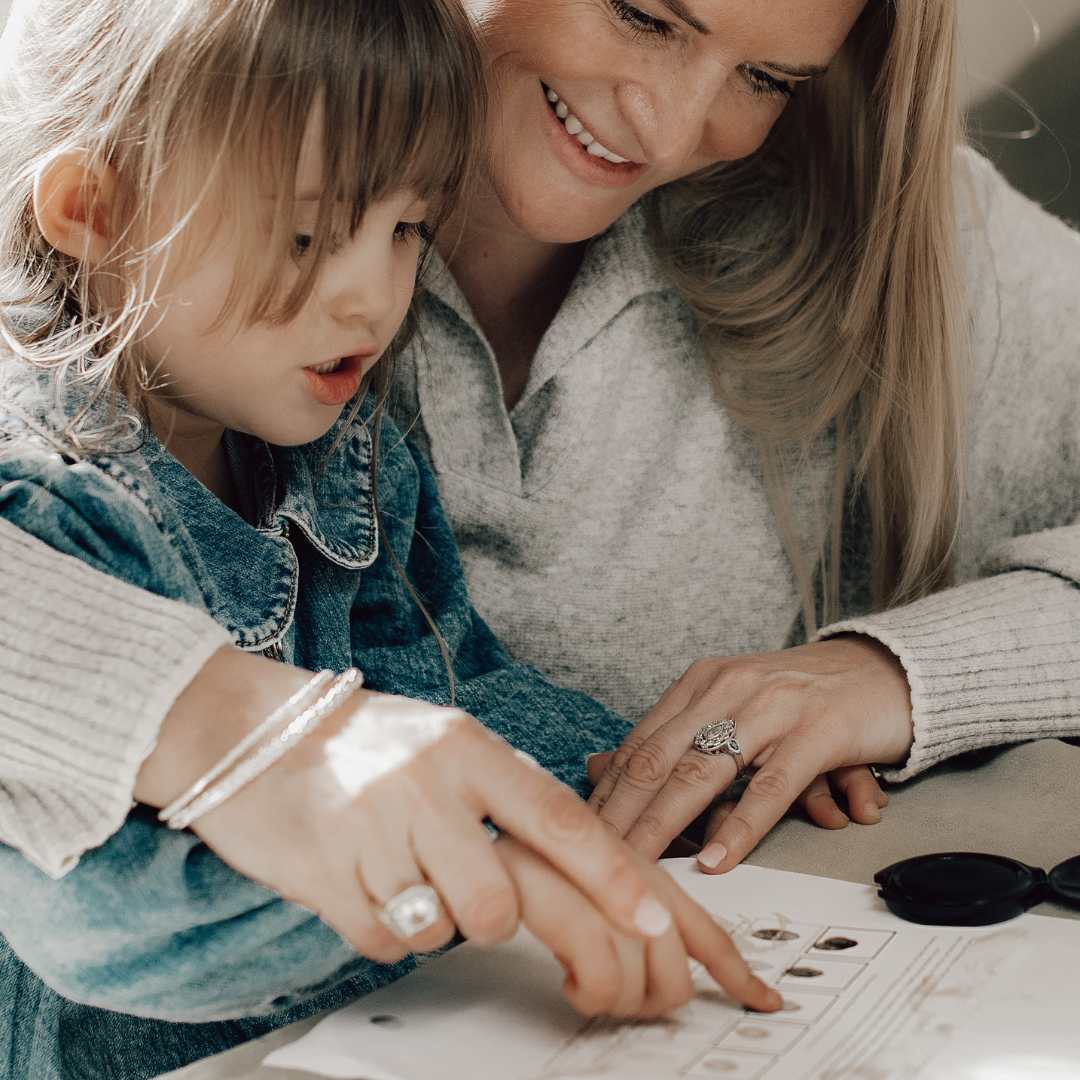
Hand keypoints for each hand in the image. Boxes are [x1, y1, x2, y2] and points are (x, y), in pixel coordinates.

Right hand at [183, 682, 775, 1013]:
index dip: (616, 877)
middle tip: (548, 956)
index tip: (663, 926)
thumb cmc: (366, 744)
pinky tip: (361, 878)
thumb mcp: (447, 747)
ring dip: (442, 921)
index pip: (561, 819)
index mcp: (471, 748)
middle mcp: (428, 786)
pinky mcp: (325, 877)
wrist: (249, 732)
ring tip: (411, 875)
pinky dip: (383, 927)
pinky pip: (386, 943)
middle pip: (510, 899)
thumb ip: (507, 799)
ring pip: (449, 929)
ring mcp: (374, 831)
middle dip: (533, 937)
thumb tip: (582, 866)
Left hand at [587, 636, 913, 872]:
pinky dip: (739, 827)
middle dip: (620, 813)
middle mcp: (729, 688)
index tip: (579, 831)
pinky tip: (715, 860)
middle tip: (591, 857)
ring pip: (703, 773)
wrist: (886, 671)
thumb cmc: (803, 700)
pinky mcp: (817, 732)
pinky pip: (770, 787)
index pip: (640, 742)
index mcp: (702, 682)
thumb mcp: (733, 708)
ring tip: (636, 864)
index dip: (607, 791)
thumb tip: (602, 768)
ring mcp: (772, 708)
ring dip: (664, 825)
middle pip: (659, 758)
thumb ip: (677, 739)